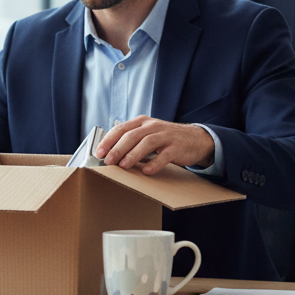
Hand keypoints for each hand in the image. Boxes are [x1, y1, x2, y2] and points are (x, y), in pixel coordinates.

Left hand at [95, 116, 214, 174]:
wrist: (195, 139)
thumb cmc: (165, 140)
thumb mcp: (147, 135)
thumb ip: (131, 142)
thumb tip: (109, 156)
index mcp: (141, 123)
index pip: (121, 129)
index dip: (108, 141)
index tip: (99, 153)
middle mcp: (152, 126)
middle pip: (131, 136)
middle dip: (117, 149)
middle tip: (108, 161)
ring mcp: (165, 135)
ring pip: (146, 143)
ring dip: (133, 155)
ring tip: (124, 166)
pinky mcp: (177, 146)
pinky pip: (164, 155)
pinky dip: (155, 163)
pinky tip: (147, 171)